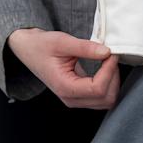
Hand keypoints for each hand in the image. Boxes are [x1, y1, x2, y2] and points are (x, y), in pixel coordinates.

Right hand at [7, 28, 121, 110]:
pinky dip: (109, 84)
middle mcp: (71, 98)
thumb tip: (107, 52)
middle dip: (113, 77)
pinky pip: (102, 97)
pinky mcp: (80, 96)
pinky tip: (105, 68)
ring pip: (106, 100)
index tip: (110, 53)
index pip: (97, 88)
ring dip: (113, 82)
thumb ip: (85, 47)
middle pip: (106, 99)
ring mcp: (76, 99)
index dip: (109, 70)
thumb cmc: (41, 46)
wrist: (29, 49)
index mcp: (65, 87)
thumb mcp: (62, 41)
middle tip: (110, 57)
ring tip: (107, 62)